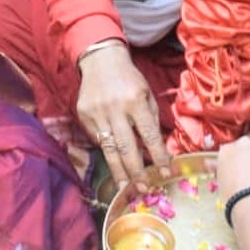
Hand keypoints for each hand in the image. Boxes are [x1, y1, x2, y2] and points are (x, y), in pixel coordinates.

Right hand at [76, 42, 170, 191]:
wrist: (100, 59)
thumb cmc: (130, 78)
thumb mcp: (147, 93)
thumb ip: (152, 119)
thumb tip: (158, 148)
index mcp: (135, 101)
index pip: (149, 135)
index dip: (158, 156)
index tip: (166, 172)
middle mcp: (115, 109)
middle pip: (126, 147)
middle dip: (136, 172)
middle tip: (144, 189)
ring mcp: (96, 113)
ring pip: (108, 149)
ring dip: (118, 171)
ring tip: (125, 187)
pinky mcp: (83, 115)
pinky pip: (98, 139)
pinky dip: (107, 150)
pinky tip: (114, 159)